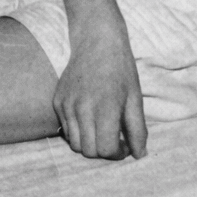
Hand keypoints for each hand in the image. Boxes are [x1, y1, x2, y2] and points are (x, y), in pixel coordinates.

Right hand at [53, 20, 146, 159]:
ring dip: (89, 144)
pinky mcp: (57, 101)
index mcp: (105, 108)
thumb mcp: (135, 98)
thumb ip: (137, 129)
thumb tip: (140, 155)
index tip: (124, 144)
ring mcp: (66, 105)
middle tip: (114, 139)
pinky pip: (65, 129)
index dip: (118, 153)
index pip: (105, 150)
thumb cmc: (120, 69)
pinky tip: (89, 118)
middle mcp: (82, 108)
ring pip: (74, 144)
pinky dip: (77, 131)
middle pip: (89, 151)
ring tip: (101, 130)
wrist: (96, 41)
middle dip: (103, 151)